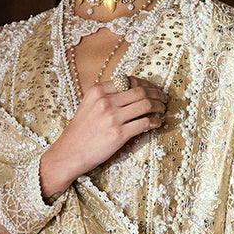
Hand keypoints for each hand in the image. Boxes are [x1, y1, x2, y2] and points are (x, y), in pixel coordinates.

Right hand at [40, 76, 167, 195]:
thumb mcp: (88, 105)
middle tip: (163, 98)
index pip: (129, 80)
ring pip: (146, 105)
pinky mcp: (119, 134)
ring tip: (163, 109)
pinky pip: (145, 123)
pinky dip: (156, 122)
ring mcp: (112, 117)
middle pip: (140, 91)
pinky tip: (158, 123)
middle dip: (156, 93)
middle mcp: (105, 101)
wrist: (69, 153)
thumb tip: (133, 91)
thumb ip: (107, 96)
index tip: (153, 88)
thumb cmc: (80, 131)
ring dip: (159, 106)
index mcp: (97, 91)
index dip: (145, 83)